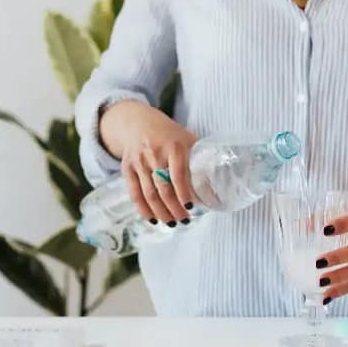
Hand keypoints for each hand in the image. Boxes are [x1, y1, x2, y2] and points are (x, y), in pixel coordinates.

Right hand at [99, 100, 197, 225]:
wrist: (138, 123)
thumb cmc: (169, 135)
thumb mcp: (187, 139)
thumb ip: (200, 156)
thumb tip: (220, 180)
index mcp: (173, 147)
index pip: (178, 174)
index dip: (184, 194)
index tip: (191, 208)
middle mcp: (154, 154)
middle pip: (163, 188)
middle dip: (174, 208)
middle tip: (185, 220)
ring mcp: (139, 162)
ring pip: (149, 194)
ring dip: (161, 213)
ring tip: (172, 223)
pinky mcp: (127, 169)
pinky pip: (135, 194)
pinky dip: (144, 210)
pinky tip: (153, 220)